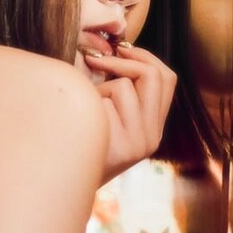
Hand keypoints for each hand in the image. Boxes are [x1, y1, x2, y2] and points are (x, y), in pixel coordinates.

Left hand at [83, 44, 176, 182]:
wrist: (65, 184)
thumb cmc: (82, 140)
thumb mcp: (110, 114)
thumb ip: (123, 89)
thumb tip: (115, 48)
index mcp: (155, 126)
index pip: (168, 78)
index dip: (145, 56)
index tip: (120, 49)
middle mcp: (153, 136)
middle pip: (152, 76)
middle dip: (123, 61)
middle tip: (95, 60)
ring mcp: (139, 143)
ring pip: (123, 86)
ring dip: (100, 89)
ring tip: (88, 111)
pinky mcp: (121, 148)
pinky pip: (103, 104)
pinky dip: (87, 105)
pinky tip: (80, 126)